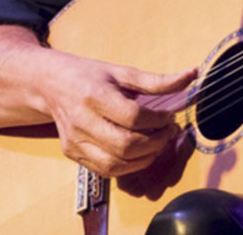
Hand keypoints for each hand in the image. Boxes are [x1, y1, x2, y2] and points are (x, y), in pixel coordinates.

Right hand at [32, 50, 195, 177]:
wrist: (52, 85)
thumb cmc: (90, 76)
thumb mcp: (123, 72)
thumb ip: (158, 80)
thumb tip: (191, 76)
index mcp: (94, 95)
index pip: (133, 116)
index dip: (158, 119)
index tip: (169, 115)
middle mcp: (81, 121)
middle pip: (125, 145)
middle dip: (155, 142)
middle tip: (168, 131)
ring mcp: (75, 142)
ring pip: (115, 164)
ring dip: (145, 158)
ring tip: (157, 142)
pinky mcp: (73, 155)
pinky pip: (106, 171)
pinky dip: (129, 166)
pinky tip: (140, 152)